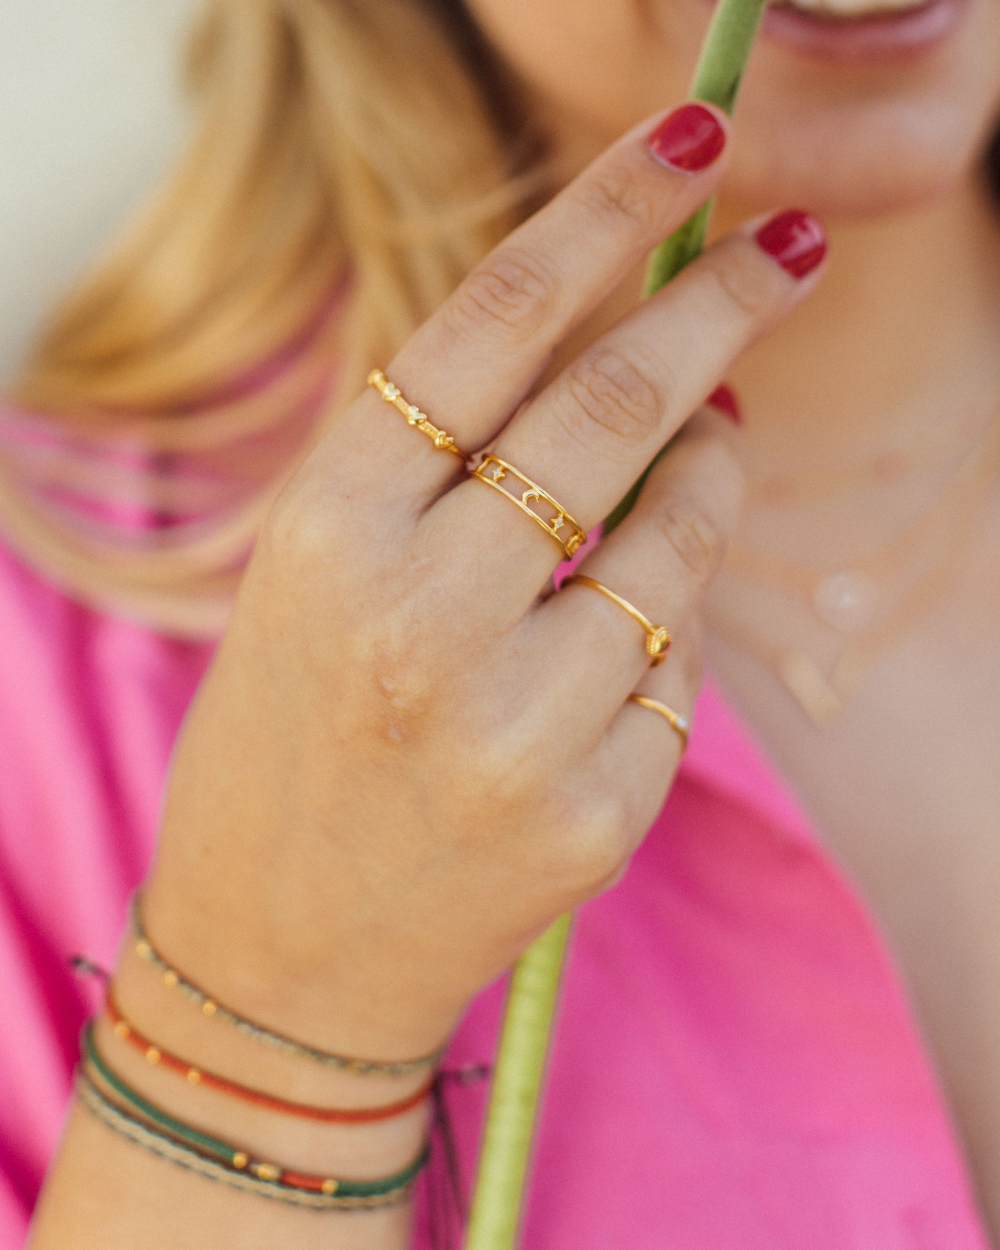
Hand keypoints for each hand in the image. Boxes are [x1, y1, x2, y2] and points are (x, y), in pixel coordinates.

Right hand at [144, 103, 824, 1064]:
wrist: (281, 950)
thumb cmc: (292, 737)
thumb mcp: (319, 573)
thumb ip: (446, 463)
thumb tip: (635, 358)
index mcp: (328, 532)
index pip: (490, 322)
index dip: (603, 214)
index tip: (694, 146)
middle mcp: (418, 617)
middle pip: (615, 404)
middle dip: (721, 306)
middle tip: (787, 249)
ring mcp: (512, 726)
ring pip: (680, 542)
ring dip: (711, 482)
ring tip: (701, 457)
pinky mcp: (591, 817)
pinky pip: (676, 675)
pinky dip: (665, 636)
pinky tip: (609, 652)